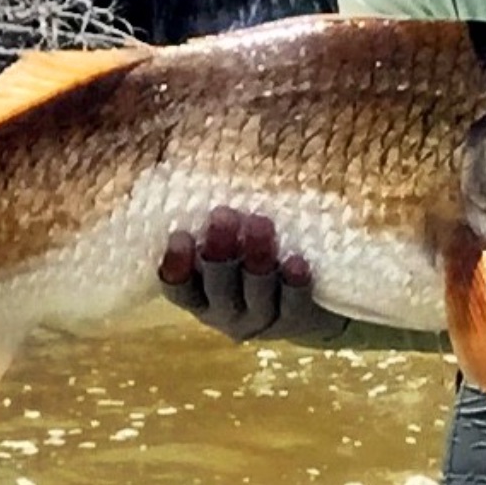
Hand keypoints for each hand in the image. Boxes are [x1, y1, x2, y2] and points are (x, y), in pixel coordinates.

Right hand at [157, 206, 348, 342]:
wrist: (309, 309)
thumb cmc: (253, 262)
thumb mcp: (229, 249)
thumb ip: (215, 226)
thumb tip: (206, 163)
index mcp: (201, 296)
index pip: (178, 288)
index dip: (176, 266)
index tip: (179, 235)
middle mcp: (226, 312)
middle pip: (217, 287)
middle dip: (220, 252)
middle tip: (223, 215)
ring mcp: (261, 320)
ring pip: (255, 293)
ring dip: (255, 258)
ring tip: (260, 223)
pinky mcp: (296, 321)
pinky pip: (293, 304)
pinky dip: (293, 284)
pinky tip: (296, 261)